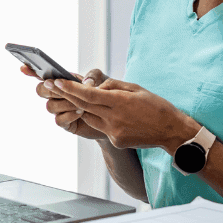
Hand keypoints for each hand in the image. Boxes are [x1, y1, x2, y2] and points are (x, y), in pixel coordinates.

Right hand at [23, 65, 107, 139]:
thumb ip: (93, 76)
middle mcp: (56, 94)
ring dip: (65, 103)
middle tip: (60, 86)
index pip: (42, 75)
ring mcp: (59, 109)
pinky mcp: (65, 123)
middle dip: (50, 88)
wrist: (112, 115)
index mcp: (61, 81)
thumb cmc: (104, 94)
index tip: (23, 67)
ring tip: (81, 103)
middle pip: (41, 90)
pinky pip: (58, 119)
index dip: (30, 71)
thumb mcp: (102, 80)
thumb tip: (85, 84)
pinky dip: (69, 115)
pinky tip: (80, 112)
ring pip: (50, 106)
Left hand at [50, 77, 197, 151]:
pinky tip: (110, 115)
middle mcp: (114, 118)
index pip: (88, 94)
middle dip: (66, 96)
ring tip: (75, 98)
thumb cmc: (156, 106)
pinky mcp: (115, 141)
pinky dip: (100, 118)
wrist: (170, 131)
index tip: (56, 81)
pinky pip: (101, 127)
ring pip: (89, 117)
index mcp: (120, 102)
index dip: (70, 88)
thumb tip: (95, 86)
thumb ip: (113, 86)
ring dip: (82, 108)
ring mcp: (113, 132)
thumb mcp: (136, 88)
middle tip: (51, 86)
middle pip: (83, 106)